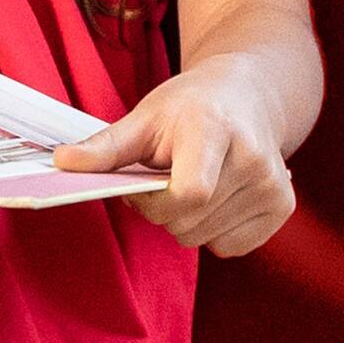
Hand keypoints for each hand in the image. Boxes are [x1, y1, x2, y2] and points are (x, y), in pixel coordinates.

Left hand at [54, 54, 298, 255]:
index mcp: (216, 129)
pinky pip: (227, 247)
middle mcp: (255, 159)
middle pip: (188, 223)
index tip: (144, 183)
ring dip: (185, 220)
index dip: (154, 202)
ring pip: (203, 238)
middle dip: (162, 210)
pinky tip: (216, 197)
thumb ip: (106, 147)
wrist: (249, 95)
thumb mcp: (145, 117)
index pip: (188, 195)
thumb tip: (62, 163)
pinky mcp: (282, 208)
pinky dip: (211, 230)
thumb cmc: (190, 106)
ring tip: (191, 181)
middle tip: (164, 178)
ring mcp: (273, 186)